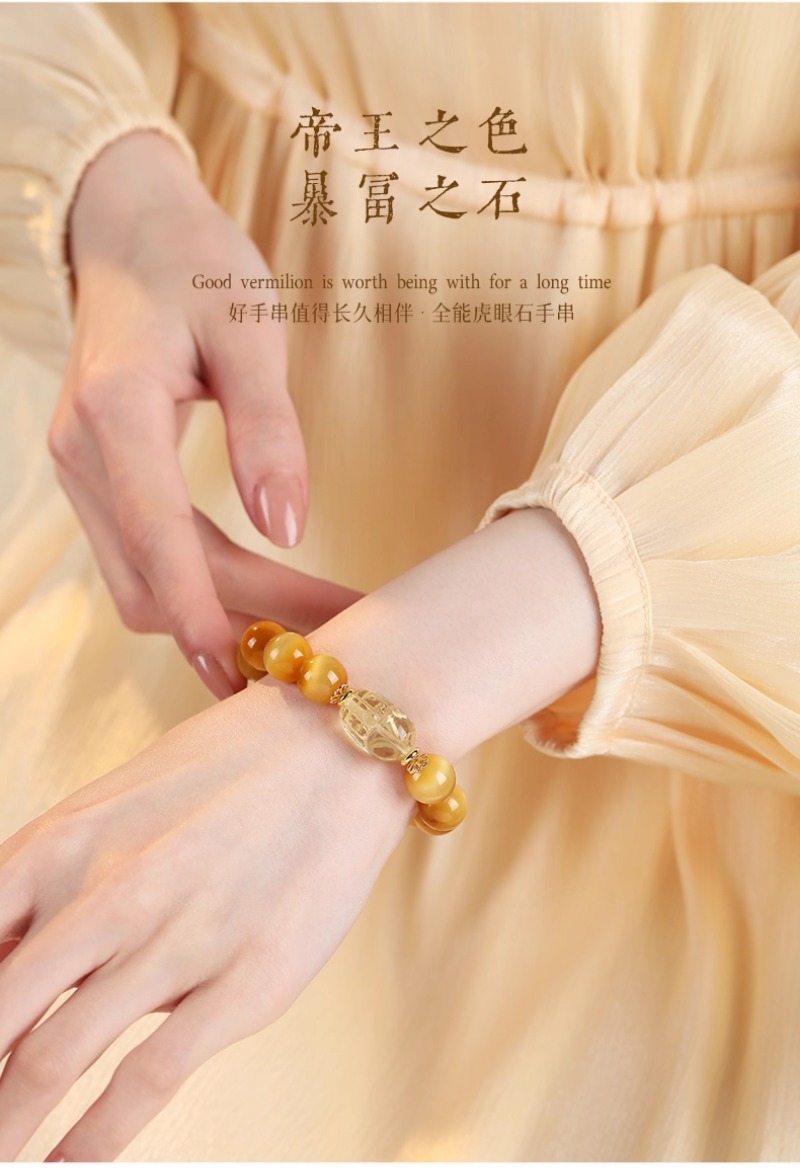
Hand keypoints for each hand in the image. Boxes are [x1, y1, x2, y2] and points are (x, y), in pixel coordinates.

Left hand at [0, 678, 414, 1161]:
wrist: (343, 740)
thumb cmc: (232, 765)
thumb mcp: (120, 804)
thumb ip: (56, 882)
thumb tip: (11, 960)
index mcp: (61, 844)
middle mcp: (105, 894)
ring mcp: (174, 941)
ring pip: (49, 1060)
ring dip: (9, 1125)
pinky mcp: (243, 984)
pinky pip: (146, 1081)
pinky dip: (91, 1142)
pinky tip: (68, 1167)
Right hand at [47, 130, 360, 697]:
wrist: (128, 229)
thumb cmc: (194, 262)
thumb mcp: (248, 329)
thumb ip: (267, 429)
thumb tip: (286, 528)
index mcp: (115, 410)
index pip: (159, 536)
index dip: (204, 613)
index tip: (256, 671)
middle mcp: (83, 453)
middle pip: (154, 576)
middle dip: (239, 623)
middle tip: (327, 653)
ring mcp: (83, 471)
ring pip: (143, 580)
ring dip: (220, 615)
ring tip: (304, 636)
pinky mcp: (100, 479)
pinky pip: (144, 556)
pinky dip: (200, 588)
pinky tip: (257, 600)